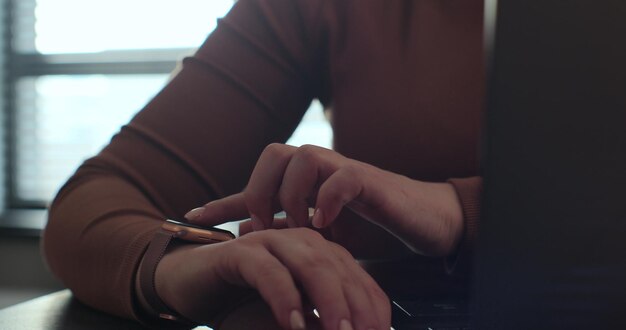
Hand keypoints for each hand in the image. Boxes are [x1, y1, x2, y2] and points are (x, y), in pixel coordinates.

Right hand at [153, 228, 390, 329]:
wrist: (188, 285)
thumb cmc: (242, 305)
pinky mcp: (240, 252)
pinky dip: (284, 297)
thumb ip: (314, 326)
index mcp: (320, 256)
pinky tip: (294, 324)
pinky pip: (269, 271)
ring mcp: (271, 243)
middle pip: (341, 271)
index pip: (360, 281)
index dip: (374, 309)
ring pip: (311, 265)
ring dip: (330, 301)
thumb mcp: (288, 320)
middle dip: (359, 307)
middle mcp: (301, 243)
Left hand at [186, 143, 463, 256]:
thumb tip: (251, 237)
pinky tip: (326, 225)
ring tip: (299, 229)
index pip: (257, 188)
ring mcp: (344, 171)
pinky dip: (327, 199)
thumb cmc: (372, 228)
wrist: (422, 222)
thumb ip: (290, 236)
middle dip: (260, 190)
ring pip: (301, 159)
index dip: (224, 202)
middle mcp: (320, 172)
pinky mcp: (369, 180)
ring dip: (292, 197)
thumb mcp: (322, 239)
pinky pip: (340, 176)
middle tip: (265, 225)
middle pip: (273, 154)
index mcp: (304, 186)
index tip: (192, 219)